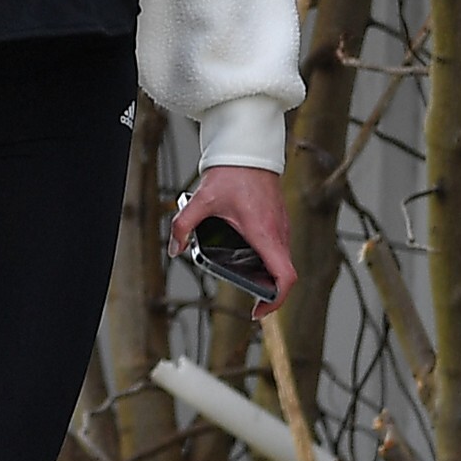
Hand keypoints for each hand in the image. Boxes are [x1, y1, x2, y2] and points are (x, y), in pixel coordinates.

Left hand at [169, 165, 296, 318]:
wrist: (248, 150)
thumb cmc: (231, 173)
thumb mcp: (201, 200)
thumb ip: (183, 226)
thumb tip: (174, 249)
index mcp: (265, 233)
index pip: (286, 277)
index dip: (276, 301)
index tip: (258, 310)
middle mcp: (279, 233)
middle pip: (284, 275)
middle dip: (268, 292)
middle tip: (249, 300)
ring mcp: (281, 227)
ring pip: (282, 262)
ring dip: (268, 276)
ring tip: (245, 280)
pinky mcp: (279, 221)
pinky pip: (279, 249)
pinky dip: (268, 260)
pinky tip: (246, 257)